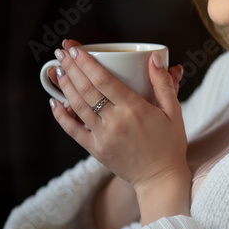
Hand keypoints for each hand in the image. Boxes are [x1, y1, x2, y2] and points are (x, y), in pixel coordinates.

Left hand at [48, 40, 188, 210]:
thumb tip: (155, 59)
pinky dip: (61, 116)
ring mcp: (103, 136)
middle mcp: (115, 121)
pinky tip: (54, 102)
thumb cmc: (170, 144)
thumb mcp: (174, 112)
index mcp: (134, 108)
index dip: (87, 63)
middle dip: (71, 68)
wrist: (161, 179)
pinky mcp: (96, 149)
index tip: (76, 49)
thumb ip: (164, 84)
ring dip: (65, 86)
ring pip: (78, 106)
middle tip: (62, 52)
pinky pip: (73, 130)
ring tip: (57, 69)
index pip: (104, 80)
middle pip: (87, 89)